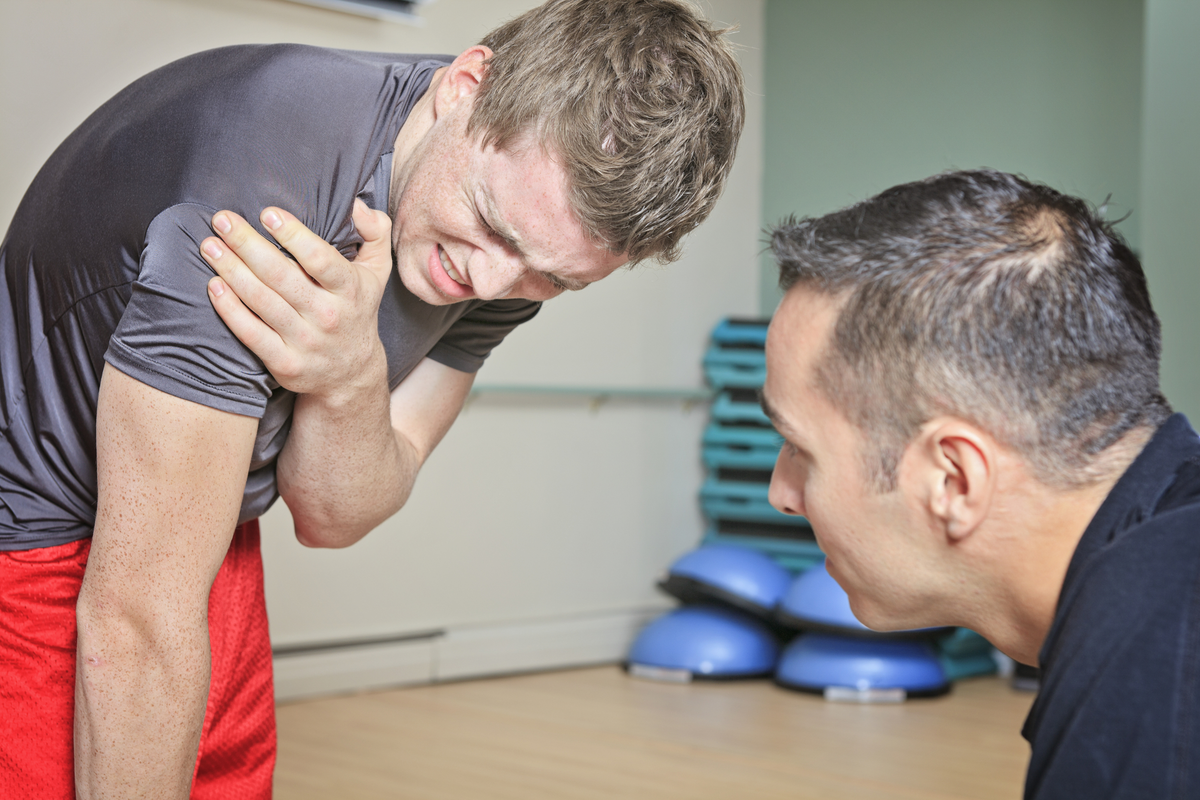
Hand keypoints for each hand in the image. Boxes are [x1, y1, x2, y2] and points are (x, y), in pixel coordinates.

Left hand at [202, 201, 391, 396]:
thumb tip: (356, 205)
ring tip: (210, 246)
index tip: (267, 213)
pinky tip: (214, 285)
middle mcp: (328, 316)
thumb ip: (374, 232)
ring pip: (261, 301)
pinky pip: (250, 333)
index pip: (320, 259)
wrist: (352, 374)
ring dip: (230, 270)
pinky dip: (229, 309)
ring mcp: (306, 342)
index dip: (292, 235)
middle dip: (247, 244)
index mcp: (349, 289)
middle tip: (222, 220)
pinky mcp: (285, 364)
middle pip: (281, 276)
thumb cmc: (356, 310)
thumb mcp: (377, 272)